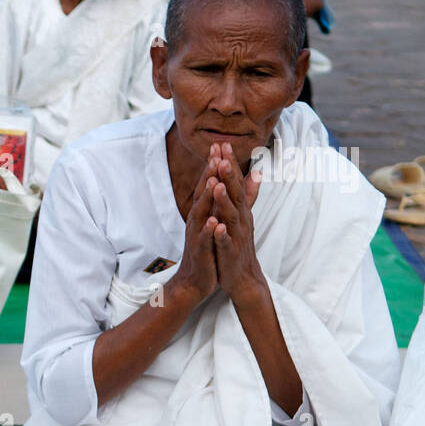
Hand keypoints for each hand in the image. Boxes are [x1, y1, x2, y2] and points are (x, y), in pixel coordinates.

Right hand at [169, 149, 220, 303]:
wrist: (195, 280)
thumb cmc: (208, 249)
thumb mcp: (216, 222)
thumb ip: (222, 203)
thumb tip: (228, 182)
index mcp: (203, 212)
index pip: (208, 185)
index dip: (213, 166)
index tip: (220, 145)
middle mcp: (197, 220)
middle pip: (202, 193)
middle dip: (209, 174)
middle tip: (215, 154)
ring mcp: (197, 234)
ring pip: (201, 213)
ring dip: (207, 197)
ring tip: (214, 181)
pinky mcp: (200, 251)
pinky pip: (203, 239)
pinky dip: (208, 230)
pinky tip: (214, 222)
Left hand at [209, 142, 265, 306]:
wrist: (242, 277)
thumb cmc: (238, 244)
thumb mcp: (244, 216)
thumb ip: (248, 194)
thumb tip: (256, 172)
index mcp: (240, 211)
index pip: (235, 184)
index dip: (229, 165)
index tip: (222, 144)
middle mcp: (240, 220)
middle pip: (235, 195)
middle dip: (228, 175)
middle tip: (222, 155)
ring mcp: (236, 236)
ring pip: (230, 216)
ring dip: (224, 200)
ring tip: (217, 184)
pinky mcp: (229, 253)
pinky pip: (224, 242)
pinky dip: (220, 234)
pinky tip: (215, 226)